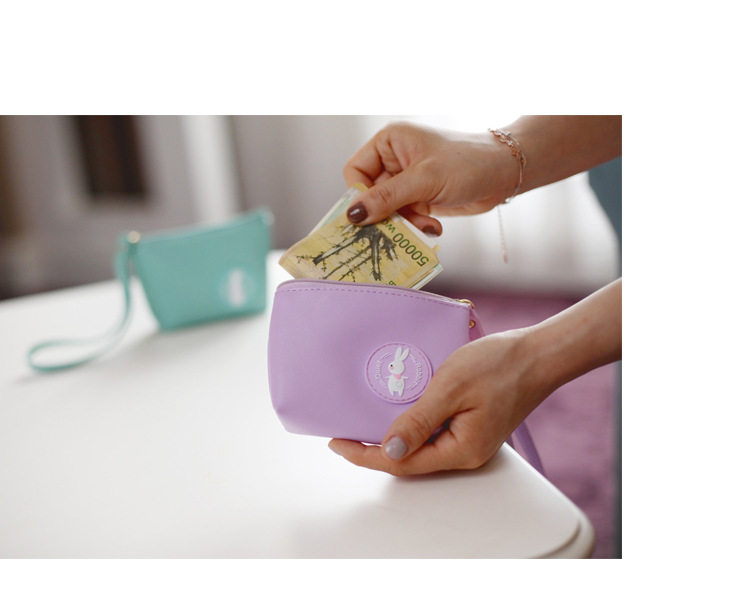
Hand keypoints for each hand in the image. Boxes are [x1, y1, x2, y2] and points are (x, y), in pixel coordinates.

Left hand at [328, 279, 621, 475]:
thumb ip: (418, 421)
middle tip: (345, 432)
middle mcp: (465, 453)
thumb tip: (388, 449)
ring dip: (391, 436)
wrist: (537, 354)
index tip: (338, 443)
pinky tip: (398, 410)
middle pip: (409, 460)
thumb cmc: (500, 364)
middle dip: (374, 448)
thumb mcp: (450, 387)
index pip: (401, 463)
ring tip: (363, 420)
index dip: (366, 455)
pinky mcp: (472, 428)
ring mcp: (470, 441)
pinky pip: (434, 434)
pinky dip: (411, 425)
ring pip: (420, 448)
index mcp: (461, 449)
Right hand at [342, 122, 518, 236]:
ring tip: (425, 226)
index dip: (359, 195)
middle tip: (396, 231)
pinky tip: (433, 227)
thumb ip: (387, 198)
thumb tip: (352, 215)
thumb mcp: (424, 180)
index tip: (369, 216)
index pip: (355, 171)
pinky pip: (404, 218)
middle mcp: (394, 160)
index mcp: (389, 142)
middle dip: (385, 215)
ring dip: (404, 224)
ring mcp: (407, 181)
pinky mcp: (419, 198)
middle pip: (370, 195)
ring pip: (387, 211)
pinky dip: (416, 226)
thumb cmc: (468, 163)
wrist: (505, 173)